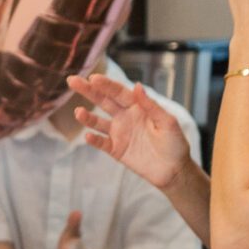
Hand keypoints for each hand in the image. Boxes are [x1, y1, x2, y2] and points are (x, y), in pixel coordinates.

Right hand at [68, 74, 189, 190]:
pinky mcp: (116, 150)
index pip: (118, 92)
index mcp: (138, 107)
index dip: (106, 85)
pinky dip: (94, 139)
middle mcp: (125, 117)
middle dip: (88, 91)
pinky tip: (88, 136)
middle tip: (72, 80)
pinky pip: (101, 143)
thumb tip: (137, 86)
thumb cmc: (175, 143)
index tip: (94, 77)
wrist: (174, 170)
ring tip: (78, 112)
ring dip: (87, 117)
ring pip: (98, 122)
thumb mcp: (167, 122)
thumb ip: (151, 105)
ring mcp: (119, 133)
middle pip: (103, 101)